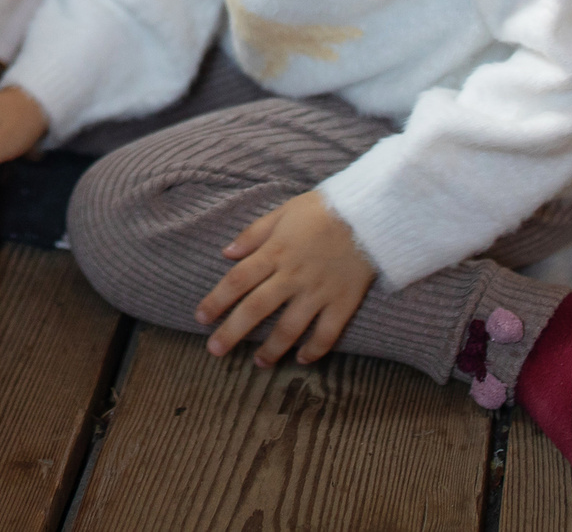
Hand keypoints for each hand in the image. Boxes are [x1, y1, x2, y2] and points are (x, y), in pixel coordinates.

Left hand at [196, 190, 375, 366]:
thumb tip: (226, 253)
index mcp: (275, 251)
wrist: (371, 213)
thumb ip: (254, 234)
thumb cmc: (323, 209)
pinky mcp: (344, 302)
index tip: (201, 318)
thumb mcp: (283, 212)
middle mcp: (292, 275)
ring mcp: (318, 291)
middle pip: (256, 308)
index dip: (217, 301)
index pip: (237, 280)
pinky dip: (315, 349)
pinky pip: (327, 333)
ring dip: (271, 349)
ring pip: (289, 328)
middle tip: (215, 351)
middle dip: (232, 332)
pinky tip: (303, 359)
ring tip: (258, 363)